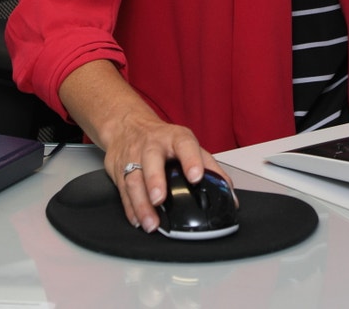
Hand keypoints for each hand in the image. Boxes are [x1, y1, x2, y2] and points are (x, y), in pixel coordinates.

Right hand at [59, 60, 234, 233]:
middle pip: (152, 160)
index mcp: (175, 138)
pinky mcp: (118, 171)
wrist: (128, 126)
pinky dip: (130, 208)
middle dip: (155, 180)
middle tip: (159, 198)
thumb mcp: (187, 145)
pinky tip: (137, 220)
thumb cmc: (163, 140)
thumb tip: (229, 193)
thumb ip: (210, 167)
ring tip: (150, 222)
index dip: (191, 160)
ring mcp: (133, 157)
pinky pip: (123, 192)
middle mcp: (152, 146)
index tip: (196, 176)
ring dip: (141, 203)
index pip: (185, 145)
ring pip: (134, 179)